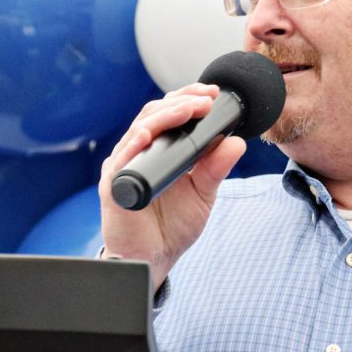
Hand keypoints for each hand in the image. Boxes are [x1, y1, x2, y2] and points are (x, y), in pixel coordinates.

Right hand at [97, 83, 246, 290]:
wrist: (154, 258)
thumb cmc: (173, 225)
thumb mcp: (203, 193)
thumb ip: (217, 168)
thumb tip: (237, 143)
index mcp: (161, 149)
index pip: (171, 113)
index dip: (188, 98)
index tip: (212, 93)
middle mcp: (140, 152)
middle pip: (154, 113)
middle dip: (181, 102)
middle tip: (205, 99)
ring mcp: (125, 166)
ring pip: (139, 129)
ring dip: (164, 116)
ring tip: (187, 109)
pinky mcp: (113, 185)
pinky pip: (121, 159)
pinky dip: (134, 145)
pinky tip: (147, 136)